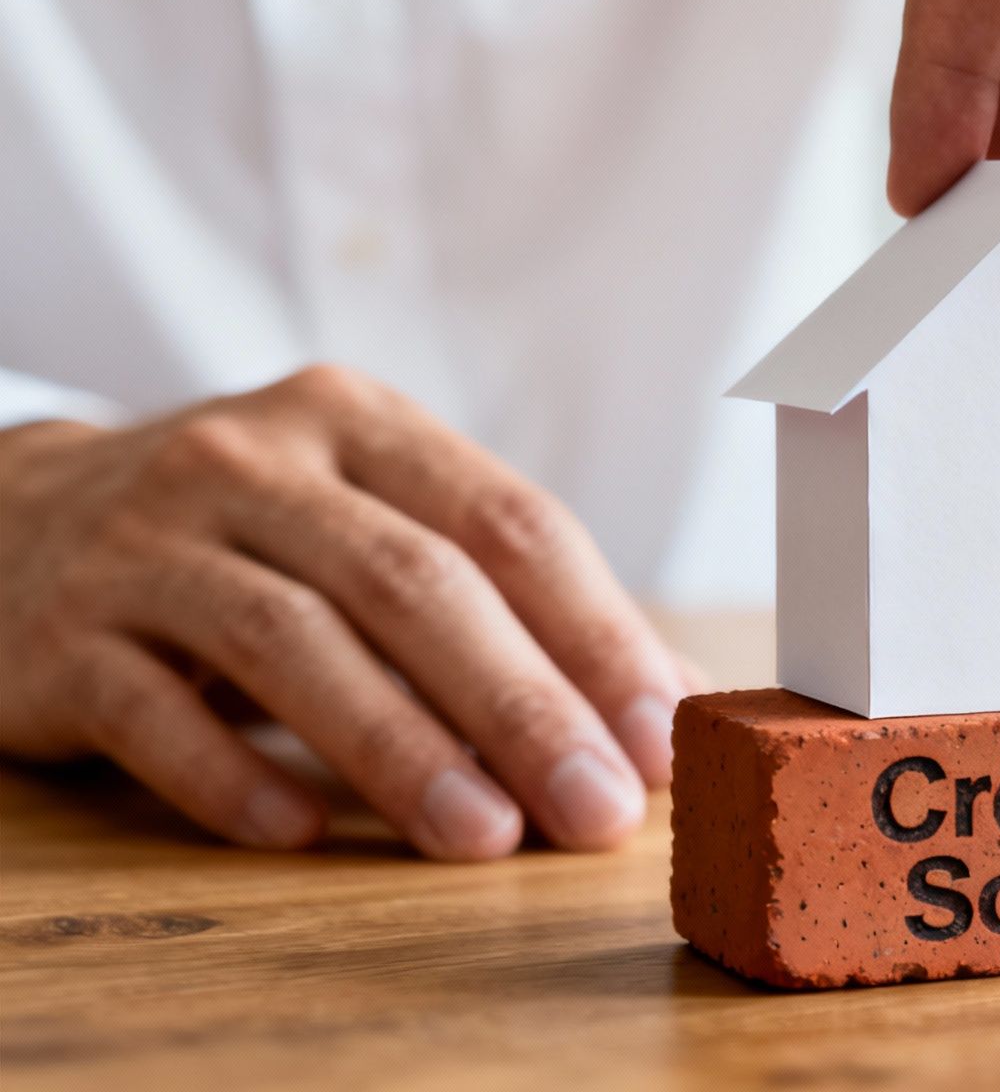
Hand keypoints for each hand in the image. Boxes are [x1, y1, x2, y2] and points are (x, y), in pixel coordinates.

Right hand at [0, 366, 699, 859]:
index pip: (509, 524)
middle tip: (597, 810)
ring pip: (292, 642)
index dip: (596, 634)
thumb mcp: (378, 529)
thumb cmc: (254, 538)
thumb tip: (673, 703)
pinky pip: (150, 710)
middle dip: (522, 705)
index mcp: (360, 424)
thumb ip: (514, 603)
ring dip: (401, 748)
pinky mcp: (59, 631)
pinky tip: (301, 833)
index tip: (661, 738)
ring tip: (484, 837)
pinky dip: (230, 776)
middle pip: (415, 582)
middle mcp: (253, 462)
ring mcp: (147, 542)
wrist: (15, 521)